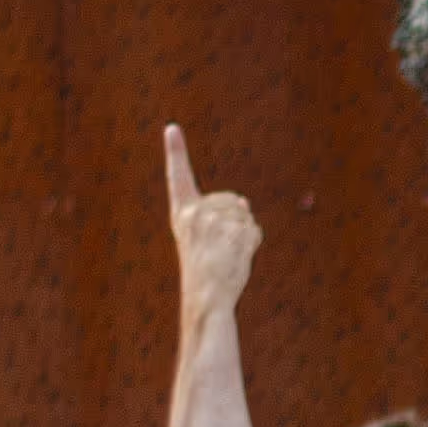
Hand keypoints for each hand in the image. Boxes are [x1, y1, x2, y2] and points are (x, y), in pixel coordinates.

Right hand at [164, 122, 259, 322]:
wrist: (206, 298)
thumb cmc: (204, 273)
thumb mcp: (201, 241)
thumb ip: (217, 217)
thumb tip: (243, 201)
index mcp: (182, 213)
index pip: (178, 178)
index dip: (176, 152)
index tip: (172, 128)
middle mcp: (195, 212)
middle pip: (232, 200)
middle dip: (236, 221)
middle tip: (222, 250)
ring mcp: (214, 220)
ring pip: (244, 214)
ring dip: (244, 234)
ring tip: (228, 255)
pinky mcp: (233, 230)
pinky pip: (254, 229)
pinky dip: (253, 243)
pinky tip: (238, 259)